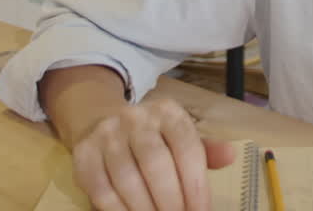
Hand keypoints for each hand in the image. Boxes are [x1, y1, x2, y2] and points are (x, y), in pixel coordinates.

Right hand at [70, 97, 236, 210]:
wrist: (100, 119)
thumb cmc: (151, 135)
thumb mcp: (180, 134)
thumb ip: (205, 149)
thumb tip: (229, 156)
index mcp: (167, 112)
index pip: (187, 147)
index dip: (196, 185)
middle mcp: (136, 118)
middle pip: (156, 164)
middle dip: (171, 201)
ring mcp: (107, 135)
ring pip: (127, 179)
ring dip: (145, 209)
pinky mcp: (84, 154)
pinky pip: (101, 189)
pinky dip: (118, 210)